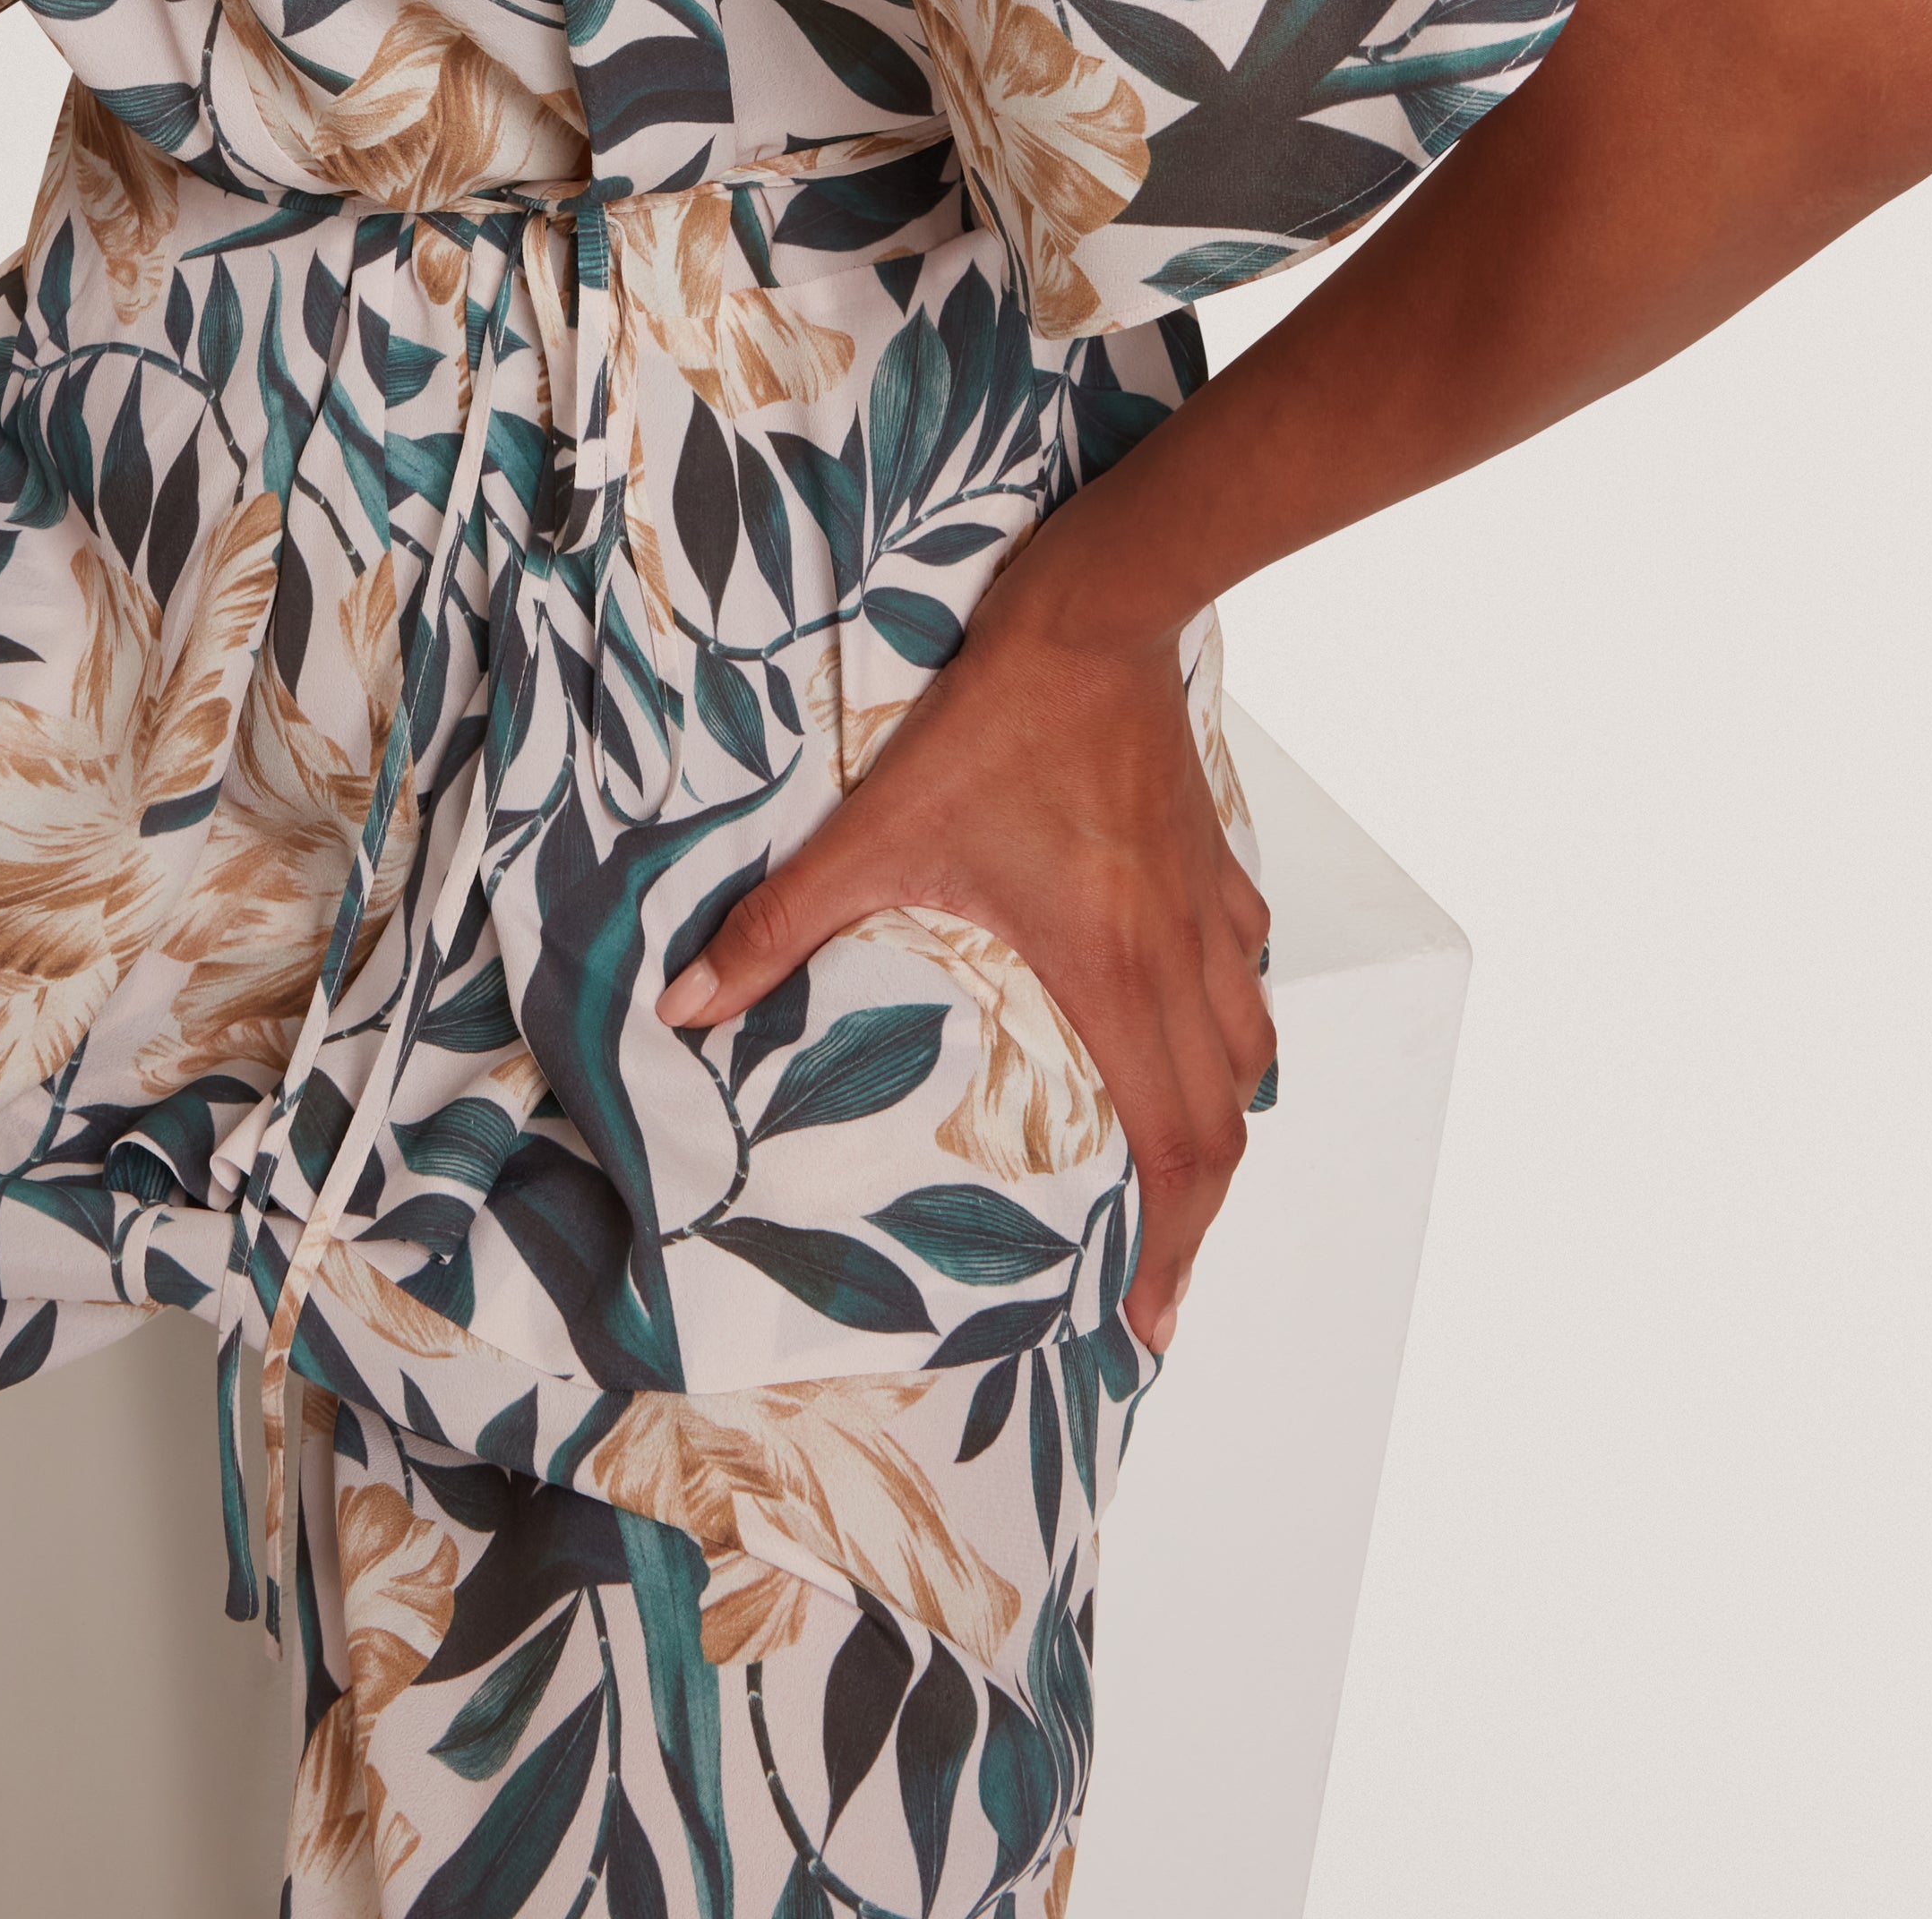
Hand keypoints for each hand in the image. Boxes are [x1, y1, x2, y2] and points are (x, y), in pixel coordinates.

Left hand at [662, 537, 1272, 1354]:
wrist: (1095, 610)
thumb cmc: (997, 720)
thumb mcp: (875, 828)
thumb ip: (781, 923)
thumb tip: (683, 1003)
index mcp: (1115, 976)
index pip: (1175, 1149)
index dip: (1171, 1248)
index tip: (1148, 1322)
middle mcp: (1179, 957)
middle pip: (1224, 1124)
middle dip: (1196, 1219)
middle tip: (1158, 1281)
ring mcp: (1205, 901)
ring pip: (1247, 1044)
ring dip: (1218, 1115)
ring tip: (1177, 1162)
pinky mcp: (1208, 850)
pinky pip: (1243, 960)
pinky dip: (1226, 1012)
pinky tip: (1191, 1011)